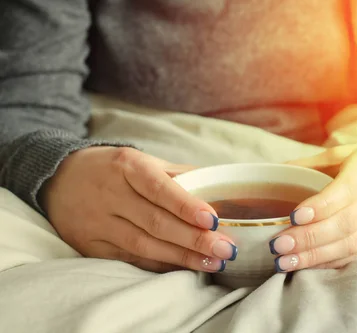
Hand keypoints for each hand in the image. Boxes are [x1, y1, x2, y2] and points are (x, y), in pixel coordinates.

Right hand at [43, 147, 237, 272]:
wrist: (58, 178)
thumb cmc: (113, 168)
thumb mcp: (142, 160)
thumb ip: (179, 173)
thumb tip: (219, 185)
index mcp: (127, 166)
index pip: (159, 188)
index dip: (187, 206)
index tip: (213, 220)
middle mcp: (110, 194)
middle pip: (156, 222)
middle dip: (194, 239)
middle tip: (227, 249)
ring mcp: (98, 223)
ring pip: (144, 245)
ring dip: (182, 257)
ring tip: (214, 262)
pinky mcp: (90, 245)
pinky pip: (130, 259)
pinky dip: (160, 265)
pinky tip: (184, 267)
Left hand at [269, 141, 356, 270]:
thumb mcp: (350, 152)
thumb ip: (315, 163)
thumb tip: (278, 170)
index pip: (342, 193)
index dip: (318, 207)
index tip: (292, 216)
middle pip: (343, 225)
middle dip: (308, 239)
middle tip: (278, 246)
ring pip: (350, 245)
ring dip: (316, 257)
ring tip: (285, 263)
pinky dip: (335, 262)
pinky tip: (311, 267)